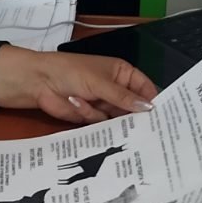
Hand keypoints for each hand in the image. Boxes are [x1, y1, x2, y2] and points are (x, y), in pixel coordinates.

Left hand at [0, 50, 157, 123]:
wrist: (39, 81)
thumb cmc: (71, 72)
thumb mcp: (100, 82)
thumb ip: (123, 97)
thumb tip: (148, 108)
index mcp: (122, 73)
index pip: (145, 89)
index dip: (153, 102)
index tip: (162, 118)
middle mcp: (116, 89)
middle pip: (134, 108)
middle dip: (134, 116)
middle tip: (144, 130)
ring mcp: (103, 104)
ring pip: (118, 119)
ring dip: (109, 117)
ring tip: (94, 106)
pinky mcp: (90, 117)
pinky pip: (101, 124)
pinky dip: (90, 116)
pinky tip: (78, 104)